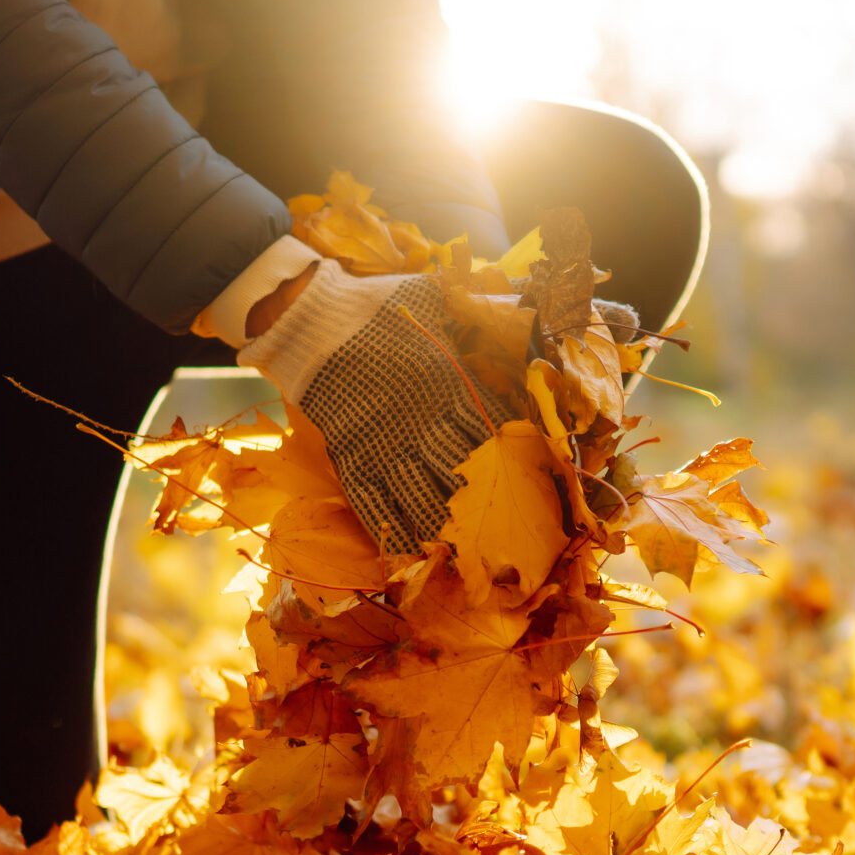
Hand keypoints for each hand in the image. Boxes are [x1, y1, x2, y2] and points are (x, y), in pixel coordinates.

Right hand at [238, 266, 508, 552]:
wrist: (312, 317)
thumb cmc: (380, 305)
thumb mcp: (436, 298)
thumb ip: (480, 306)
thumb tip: (528, 300)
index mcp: (450, 383)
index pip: (494, 428)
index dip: (518, 457)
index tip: (541, 483)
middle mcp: (424, 420)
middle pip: (466, 472)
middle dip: (491, 503)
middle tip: (516, 537)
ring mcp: (386, 443)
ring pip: (425, 495)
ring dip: (448, 527)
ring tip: (471, 557)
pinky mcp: (352, 456)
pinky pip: (375, 502)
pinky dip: (393, 530)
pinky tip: (411, 554)